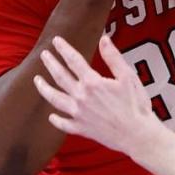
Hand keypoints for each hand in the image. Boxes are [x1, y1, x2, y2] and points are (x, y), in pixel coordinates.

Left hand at [35, 35, 161, 154]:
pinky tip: (52, 115)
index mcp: (92, 83)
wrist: (137, 135)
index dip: (64, 49)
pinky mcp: (81, 128)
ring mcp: (78, 114)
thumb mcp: (128, 77)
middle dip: (50, 64)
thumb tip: (104, 39)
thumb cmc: (136, 105)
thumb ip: (113, 58)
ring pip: (55, 99)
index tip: (56, 41)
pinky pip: (63, 124)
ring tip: (38, 81)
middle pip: (60, 77)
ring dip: (44, 88)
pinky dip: (56, 119)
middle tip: (44, 55)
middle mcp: (81, 97)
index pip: (74, 61)